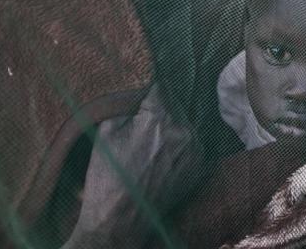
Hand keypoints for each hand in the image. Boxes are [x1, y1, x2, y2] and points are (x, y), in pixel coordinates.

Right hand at [62, 87, 202, 248]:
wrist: (120, 218)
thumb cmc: (108, 175)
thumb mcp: (107, 130)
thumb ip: (129, 106)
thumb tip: (140, 97)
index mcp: (159, 118)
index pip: (161, 87)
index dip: (150, 89)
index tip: (146, 92)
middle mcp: (183, 131)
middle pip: (175, 105)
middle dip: (161, 109)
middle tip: (144, 120)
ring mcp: (194, 150)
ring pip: (184, 124)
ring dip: (172, 126)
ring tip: (152, 142)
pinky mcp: (198, 167)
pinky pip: (191, 143)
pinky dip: (180, 143)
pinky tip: (162, 155)